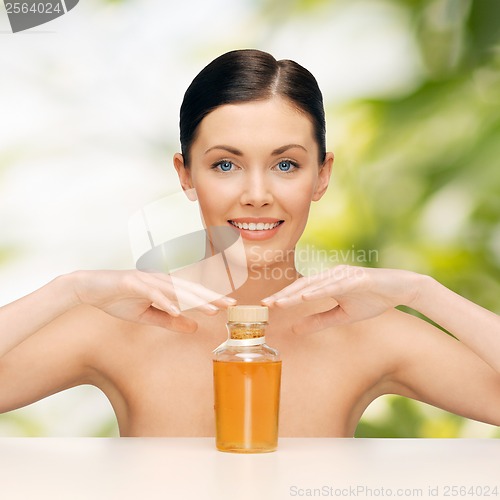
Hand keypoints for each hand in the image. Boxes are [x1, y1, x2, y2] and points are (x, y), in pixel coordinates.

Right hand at [70, 270, 235, 332]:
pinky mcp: (132, 281)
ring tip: (212, 309)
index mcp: (164, 286)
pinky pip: (151, 293)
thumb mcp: (146, 315)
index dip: (211, 298)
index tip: (230, 305)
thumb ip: (169, 320)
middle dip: (211, 296)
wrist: (88, 289)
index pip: (192, 293)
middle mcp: (159, 280)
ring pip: (175, 289)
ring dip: (194, 299)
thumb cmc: (118, 299)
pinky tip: (177, 309)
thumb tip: (194, 326)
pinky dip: (165, 301)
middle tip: (231, 304)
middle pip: (190, 288)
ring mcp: (146, 279)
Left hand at [262, 265, 421, 333]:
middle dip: (283, 295)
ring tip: (279, 301)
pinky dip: (320, 290)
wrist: (401, 290)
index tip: (266, 306)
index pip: (300, 290)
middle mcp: (332, 275)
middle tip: (264, 303)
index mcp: (327, 283)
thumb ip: (319, 321)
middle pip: (302, 285)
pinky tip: (306, 296)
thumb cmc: (372, 300)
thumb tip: (296, 329)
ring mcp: (344, 275)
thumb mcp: (342, 316)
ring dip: (296, 293)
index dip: (283, 298)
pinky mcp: (357, 278)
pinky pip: (335, 285)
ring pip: (315, 284)